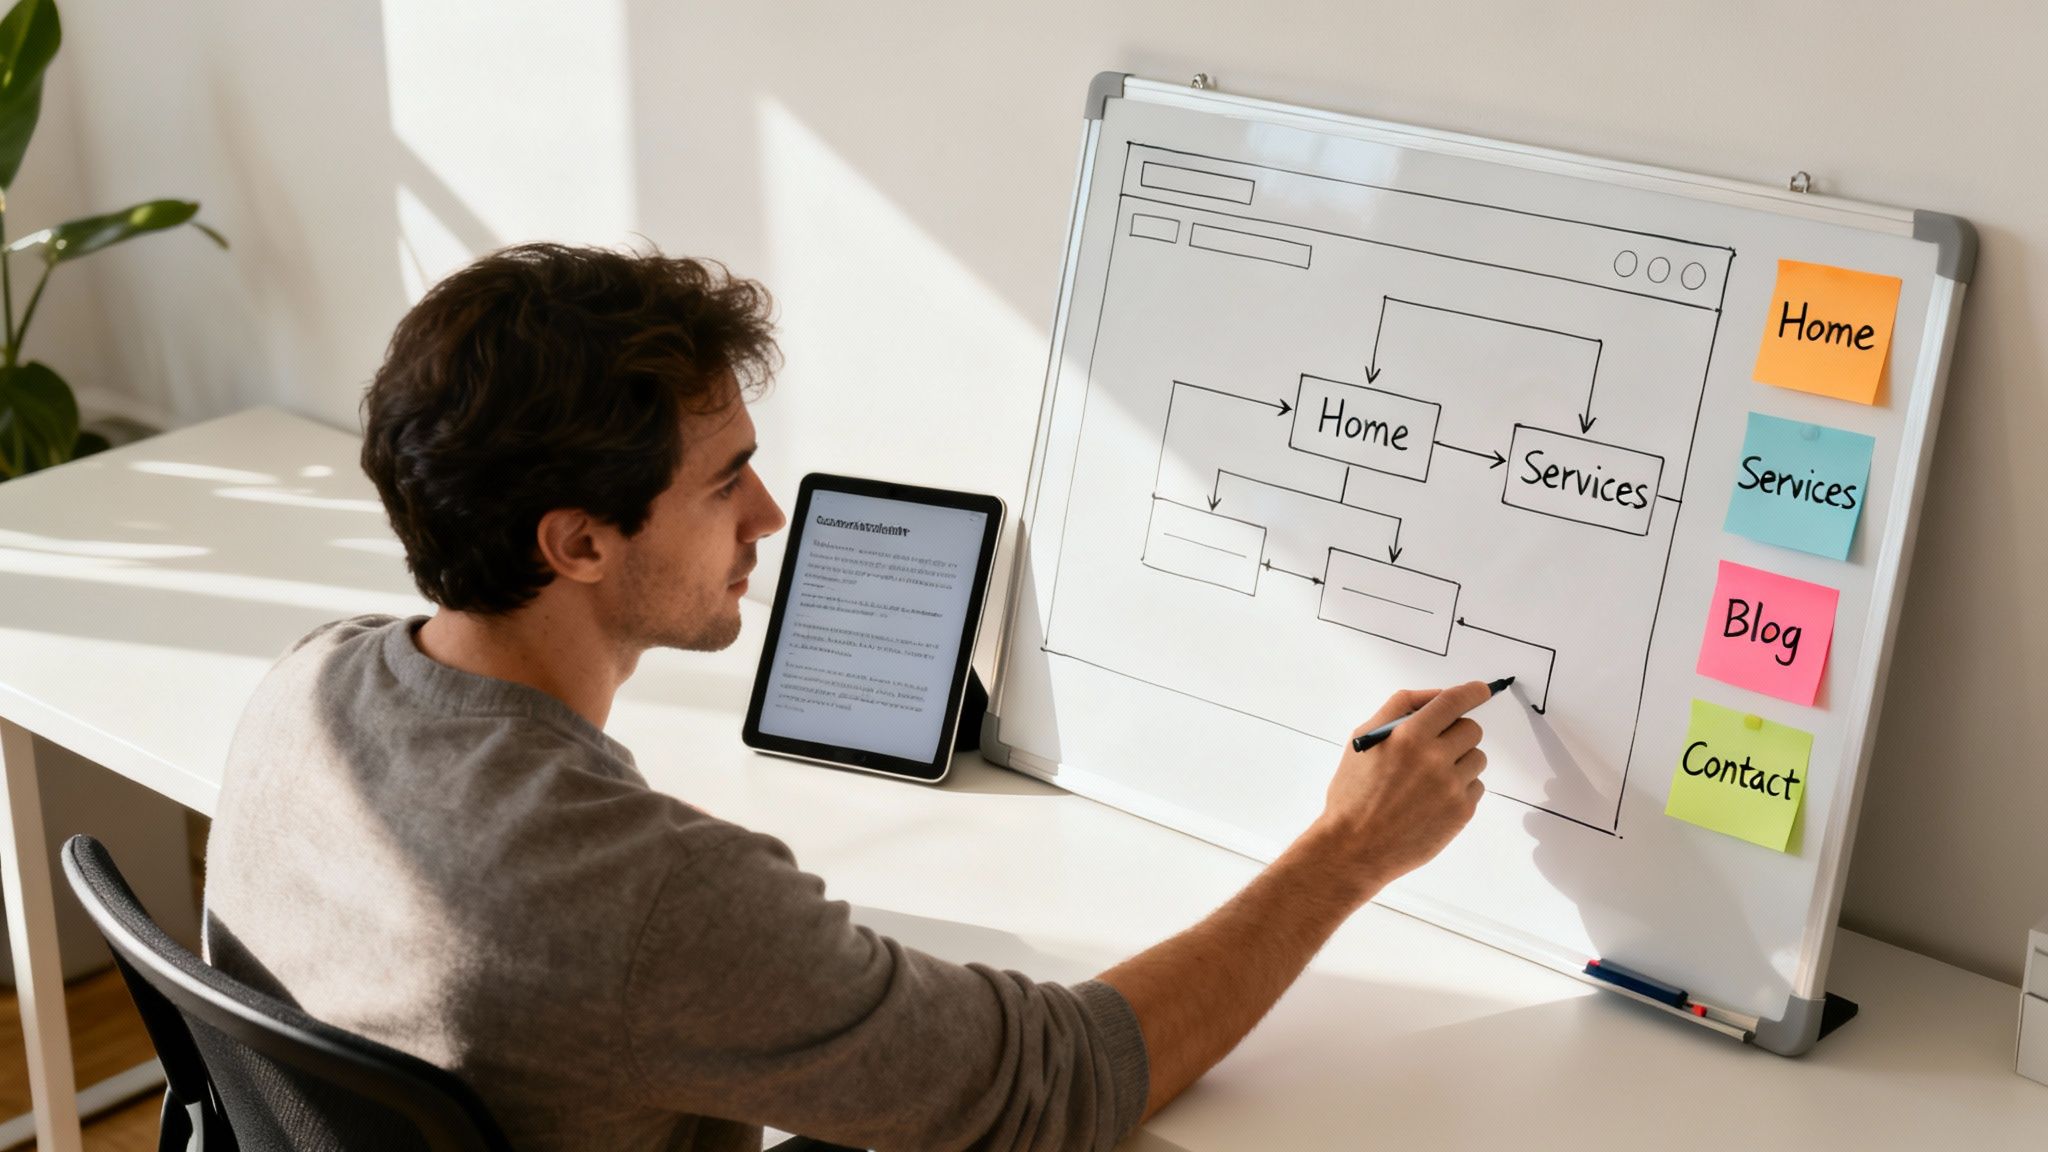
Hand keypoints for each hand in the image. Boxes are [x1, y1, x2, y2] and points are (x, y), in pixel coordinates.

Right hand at [1305, 681, 1492, 901]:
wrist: (1354, 848)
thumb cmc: (1353, 793)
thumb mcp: (1364, 740)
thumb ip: (1398, 709)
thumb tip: (1435, 696)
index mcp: (1408, 736)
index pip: (1453, 702)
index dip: (1472, 692)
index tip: (1481, 690)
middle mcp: (1434, 759)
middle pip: (1472, 729)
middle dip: (1457, 733)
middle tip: (1437, 748)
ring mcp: (1451, 787)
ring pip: (1477, 758)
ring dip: (1460, 762)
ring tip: (1431, 779)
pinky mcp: (1461, 812)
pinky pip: (1476, 787)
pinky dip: (1460, 788)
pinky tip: (1433, 800)